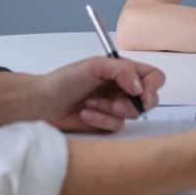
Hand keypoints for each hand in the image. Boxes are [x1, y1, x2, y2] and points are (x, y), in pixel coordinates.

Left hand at [37, 57, 164, 132]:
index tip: (141, 95)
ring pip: (133, 115)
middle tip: (115, 104)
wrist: (42, 103)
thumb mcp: (93, 66)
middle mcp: (123, 88)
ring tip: (90, 104)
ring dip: (111, 111)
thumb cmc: (64, 80)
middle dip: (132, 104)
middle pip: (149, 99)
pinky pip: (117, 127)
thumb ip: (121, 70)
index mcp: (122, 70)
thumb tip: (140, 86)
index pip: (153, 76)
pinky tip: (85, 114)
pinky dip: (101, 121)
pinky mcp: (107, 124)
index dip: (152, 86)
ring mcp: (116, 107)